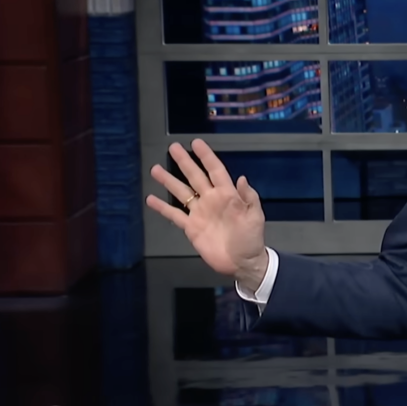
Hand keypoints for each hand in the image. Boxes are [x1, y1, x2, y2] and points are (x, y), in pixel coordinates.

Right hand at [145, 139, 268, 290]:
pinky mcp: (191, 228)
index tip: (196, 143)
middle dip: (184, 162)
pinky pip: (174, 215)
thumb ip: (249, 197)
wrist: (242, 262)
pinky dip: (162, 207)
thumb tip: (242, 178)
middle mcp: (211, 200)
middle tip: (173, 148)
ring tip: (155, 169)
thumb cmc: (252, 238)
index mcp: (227, 195)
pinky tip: (151, 199)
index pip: (215, 171)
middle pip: (195, 177)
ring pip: (181, 192)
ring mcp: (199, 213)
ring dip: (169, 181)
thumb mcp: (255, 217)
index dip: (206, 157)